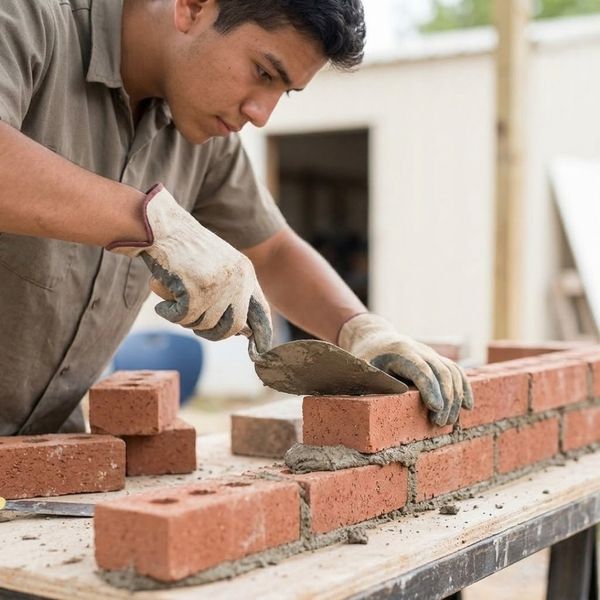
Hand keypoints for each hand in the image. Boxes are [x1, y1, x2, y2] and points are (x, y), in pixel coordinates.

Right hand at [107, 184, 272, 352]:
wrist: (162, 227)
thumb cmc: (185, 248)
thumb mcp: (218, 266)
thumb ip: (232, 293)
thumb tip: (242, 332)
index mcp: (246, 272)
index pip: (261, 312)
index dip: (261, 334)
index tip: (259, 352)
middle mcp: (238, 280)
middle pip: (232, 328)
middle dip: (212, 333)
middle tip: (192, 321)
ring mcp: (218, 285)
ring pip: (204, 325)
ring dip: (185, 319)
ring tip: (174, 299)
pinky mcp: (196, 290)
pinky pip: (183, 319)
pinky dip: (169, 313)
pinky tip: (162, 299)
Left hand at [338, 313, 472, 425]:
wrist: (376, 339)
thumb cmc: (366, 358)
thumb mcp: (362, 370)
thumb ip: (372, 384)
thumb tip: (376, 406)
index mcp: (401, 351)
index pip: (422, 370)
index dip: (430, 389)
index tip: (435, 409)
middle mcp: (420, 350)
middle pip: (441, 372)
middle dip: (445, 399)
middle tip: (440, 423)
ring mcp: (431, 354)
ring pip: (452, 372)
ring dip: (455, 397)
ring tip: (449, 421)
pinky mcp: (437, 360)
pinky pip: (456, 372)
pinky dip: (464, 388)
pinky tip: (468, 406)